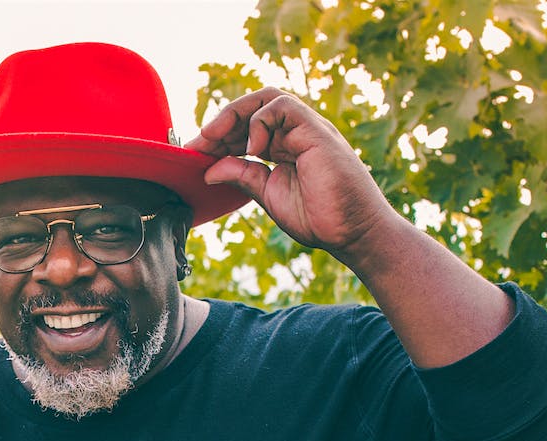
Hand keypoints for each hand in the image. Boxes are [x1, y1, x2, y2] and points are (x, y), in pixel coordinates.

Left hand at [184, 87, 397, 259]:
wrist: (352, 233)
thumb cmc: (320, 218)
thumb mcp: (269, 195)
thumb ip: (243, 177)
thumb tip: (210, 168)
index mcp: (285, 149)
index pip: (247, 129)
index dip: (219, 137)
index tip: (194, 152)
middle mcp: (297, 134)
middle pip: (254, 109)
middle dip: (221, 122)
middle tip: (197, 142)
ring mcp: (308, 130)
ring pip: (267, 100)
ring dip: (235, 114)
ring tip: (215, 137)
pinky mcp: (318, 132)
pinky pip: (284, 107)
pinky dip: (260, 122)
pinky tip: (251, 149)